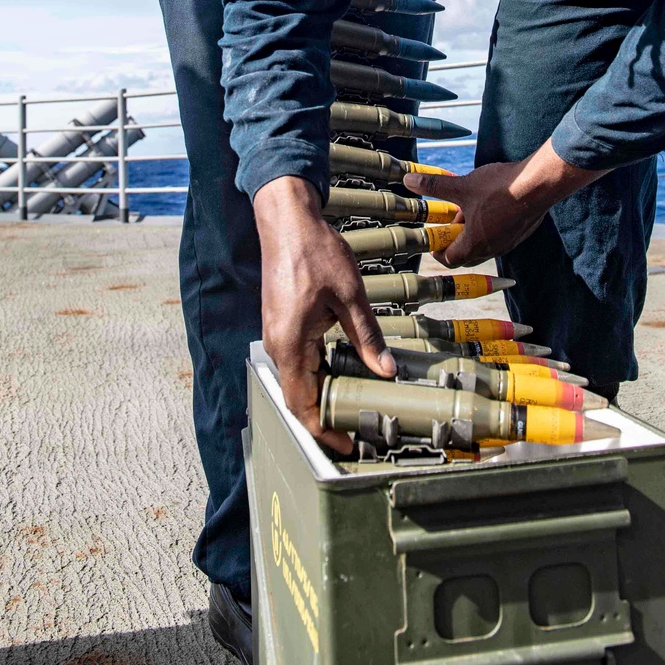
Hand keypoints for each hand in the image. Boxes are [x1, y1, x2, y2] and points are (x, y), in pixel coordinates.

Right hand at [253, 176, 395, 452]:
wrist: (287, 219)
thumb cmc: (315, 251)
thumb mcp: (350, 295)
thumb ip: (367, 337)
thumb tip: (386, 372)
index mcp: (291, 344)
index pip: (302, 405)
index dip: (323, 431)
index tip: (346, 446)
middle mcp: (278, 344)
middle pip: (298, 397)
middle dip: (325, 419)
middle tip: (358, 431)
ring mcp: (277, 333)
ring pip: (298, 379)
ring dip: (321, 397)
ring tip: (353, 407)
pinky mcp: (282, 323)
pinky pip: (297, 360)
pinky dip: (317, 374)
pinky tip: (341, 373)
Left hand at [403, 141, 610, 265]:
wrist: (540, 184)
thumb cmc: (500, 188)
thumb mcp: (462, 185)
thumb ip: (434, 186)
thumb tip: (408, 180)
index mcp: (475, 243)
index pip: (450, 259)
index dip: (438, 251)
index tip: (432, 239)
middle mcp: (492, 249)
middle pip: (467, 255)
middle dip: (454, 242)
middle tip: (447, 225)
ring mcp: (508, 242)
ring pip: (484, 245)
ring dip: (472, 233)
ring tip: (466, 209)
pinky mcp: (520, 232)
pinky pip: (499, 237)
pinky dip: (488, 228)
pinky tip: (488, 205)